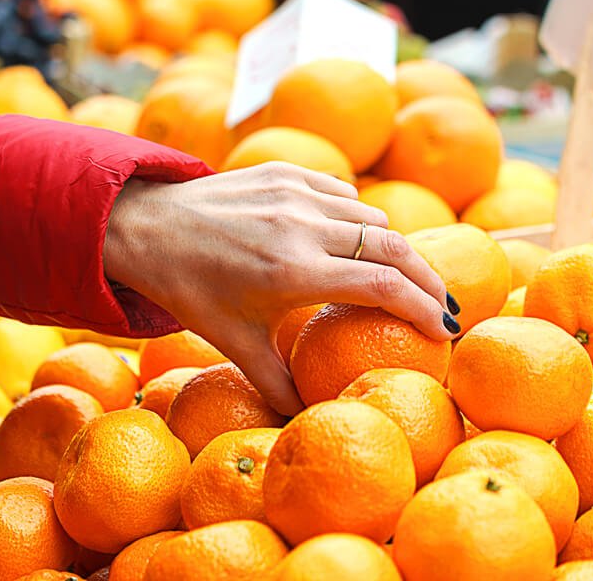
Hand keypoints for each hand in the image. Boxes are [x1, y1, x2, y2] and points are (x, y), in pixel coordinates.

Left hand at [104, 163, 455, 414]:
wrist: (147, 226)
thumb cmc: (191, 289)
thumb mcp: (232, 343)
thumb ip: (277, 384)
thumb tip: (309, 420)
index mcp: (292, 272)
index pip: (384, 287)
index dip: (424, 309)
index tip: (445, 331)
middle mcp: (301, 226)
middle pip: (395, 247)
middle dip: (430, 279)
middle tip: (444, 306)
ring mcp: (297, 192)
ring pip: (372, 218)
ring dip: (392, 249)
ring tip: (398, 279)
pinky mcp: (288, 171)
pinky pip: (344, 194)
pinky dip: (357, 219)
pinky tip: (351, 242)